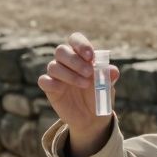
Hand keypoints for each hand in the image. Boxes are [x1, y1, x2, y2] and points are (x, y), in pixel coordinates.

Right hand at [36, 32, 118, 156]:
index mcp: (80, 55)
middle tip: (89, 73)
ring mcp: (56, 74)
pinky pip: (43, 80)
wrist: (92, 117)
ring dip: (69, 74)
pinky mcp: (49, 88)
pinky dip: (52, 83)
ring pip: (53, 66)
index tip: (90, 57)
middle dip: (75, 60)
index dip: (80, 45)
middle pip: (61, 50)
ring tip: (85, 85)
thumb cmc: (99, 95)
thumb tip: (113, 71)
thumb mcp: (107, 86)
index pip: (75, 39)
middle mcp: (66, 62)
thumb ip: (109, 76)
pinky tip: (62, 89)